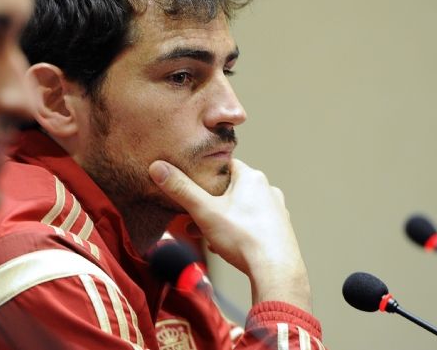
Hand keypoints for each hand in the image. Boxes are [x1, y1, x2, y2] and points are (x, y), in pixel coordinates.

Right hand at [149, 158, 311, 310]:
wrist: (275, 271)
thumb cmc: (243, 238)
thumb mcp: (204, 211)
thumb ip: (180, 189)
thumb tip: (157, 167)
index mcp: (252, 178)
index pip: (224, 165)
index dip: (205, 174)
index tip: (192, 184)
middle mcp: (268, 190)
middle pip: (231, 189)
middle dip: (210, 203)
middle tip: (193, 215)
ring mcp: (276, 211)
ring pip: (240, 209)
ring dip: (221, 219)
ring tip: (205, 235)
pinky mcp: (279, 231)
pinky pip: (252, 226)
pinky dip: (236, 232)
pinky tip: (224, 247)